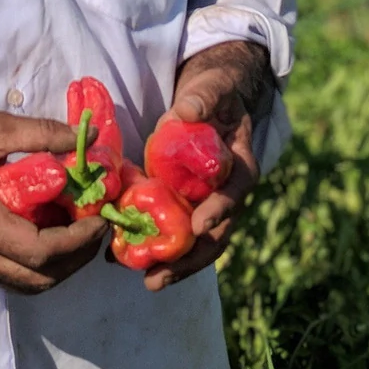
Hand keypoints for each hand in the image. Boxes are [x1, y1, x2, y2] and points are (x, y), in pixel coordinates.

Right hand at [0, 111, 106, 293]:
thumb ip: (40, 133)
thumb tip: (86, 140)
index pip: (40, 251)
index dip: (77, 239)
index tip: (99, 217)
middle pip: (39, 279)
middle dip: (77, 257)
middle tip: (97, 227)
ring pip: (27, 283)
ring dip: (60, 265)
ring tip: (78, 231)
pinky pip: (11, 275)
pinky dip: (37, 263)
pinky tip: (48, 233)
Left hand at [143, 43, 267, 291]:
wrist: (215, 98)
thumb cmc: (217, 93)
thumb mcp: (213, 89)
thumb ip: (203, 98)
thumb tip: (187, 110)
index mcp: (241, 166)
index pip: (235, 194)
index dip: (219, 211)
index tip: (197, 227)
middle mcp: (228, 192)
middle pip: (216, 234)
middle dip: (190, 258)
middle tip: (161, 275)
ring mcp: (206, 201)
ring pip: (196, 242)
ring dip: (174, 263)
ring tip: (147, 280)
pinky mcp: (185, 202)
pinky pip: (174, 228)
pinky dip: (156, 244)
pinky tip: (127, 256)